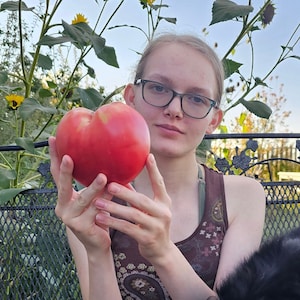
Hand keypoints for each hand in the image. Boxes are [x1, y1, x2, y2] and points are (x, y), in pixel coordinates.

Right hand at [49, 136, 111, 253]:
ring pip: (83, 199)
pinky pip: (96, 211)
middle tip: (70, 157)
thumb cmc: (96, 215)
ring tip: (103, 177)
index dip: (54, 157)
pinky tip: (114, 194)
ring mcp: (70, 218)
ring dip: (93, 188)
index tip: (53, 139)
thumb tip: (109, 160)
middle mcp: (62, 207)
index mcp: (63, 198)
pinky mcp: (81, 227)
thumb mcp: (93, 198)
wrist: (97, 243)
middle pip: (63, 186)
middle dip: (66, 171)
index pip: (56, 175)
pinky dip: (106, 201)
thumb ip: (95, 183)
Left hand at [94, 153, 172, 263]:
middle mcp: (164, 213)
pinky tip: (101, 218)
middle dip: (125, 192)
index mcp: (164, 202)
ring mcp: (157, 227)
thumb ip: (138, 196)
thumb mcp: (150, 209)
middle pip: (142, 200)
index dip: (154, 170)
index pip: (160, 183)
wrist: (161, 251)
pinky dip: (113, 223)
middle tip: (109, 184)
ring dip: (114, 208)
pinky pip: (128, 229)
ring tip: (98, 202)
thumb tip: (122, 179)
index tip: (148, 156)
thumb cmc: (153, 224)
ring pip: (133, 215)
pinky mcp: (147, 239)